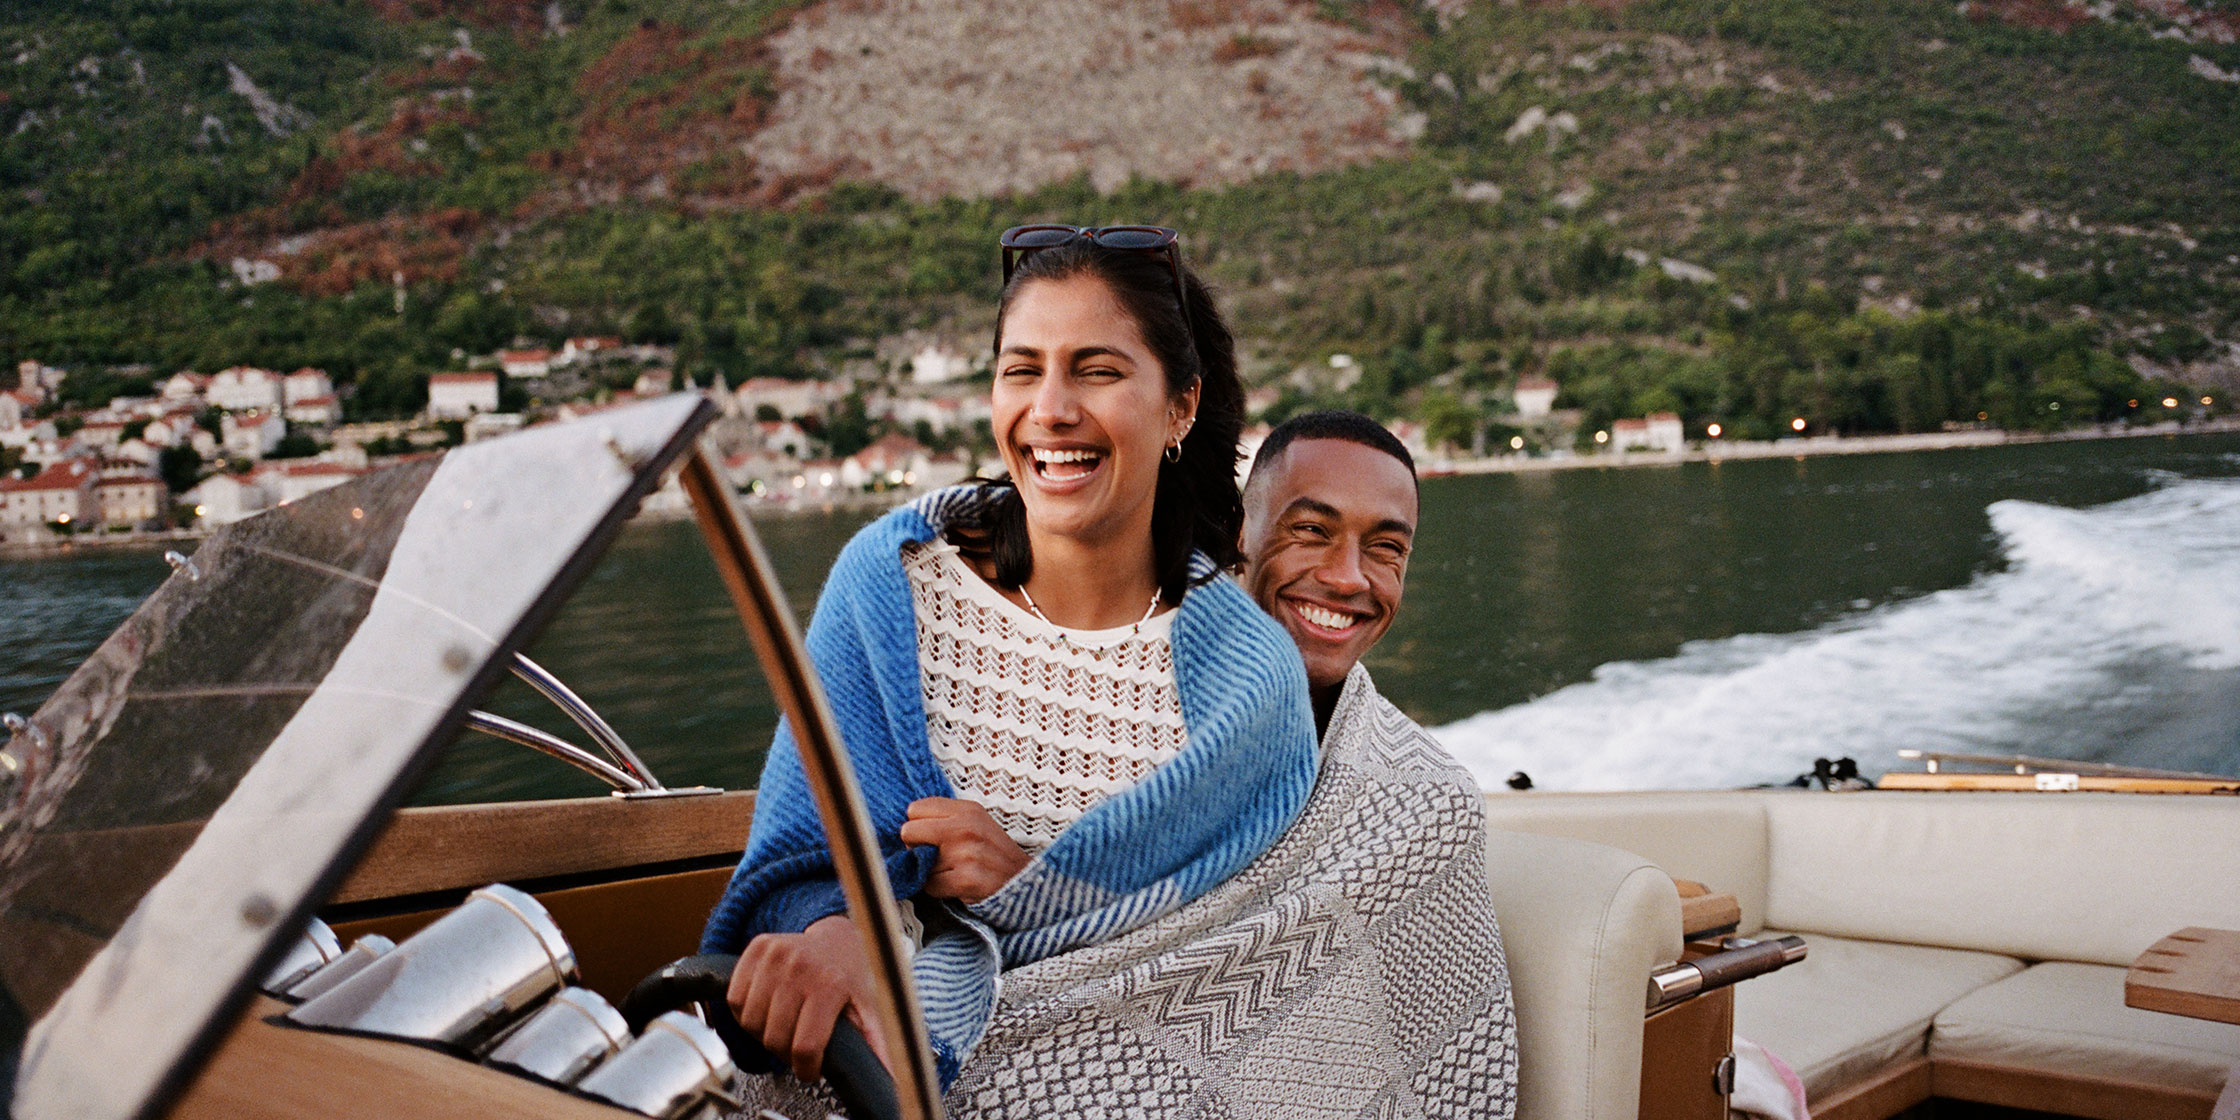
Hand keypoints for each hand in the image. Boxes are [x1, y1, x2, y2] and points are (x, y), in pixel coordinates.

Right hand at [726, 915, 890, 1080]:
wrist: (839, 937)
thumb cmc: (853, 977)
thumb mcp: (871, 1010)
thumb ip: (878, 1045)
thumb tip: (891, 1079)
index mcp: (831, 984)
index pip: (805, 1046)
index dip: (806, 1068)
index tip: (810, 1070)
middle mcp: (801, 965)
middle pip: (775, 1038)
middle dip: (785, 1052)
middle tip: (797, 1045)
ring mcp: (776, 953)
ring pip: (750, 1021)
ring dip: (764, 1032)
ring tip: (784, 1025)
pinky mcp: (758, 946)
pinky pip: (734, 998)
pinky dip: (745, 1012)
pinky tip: (766, 1008)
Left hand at [900, 796, 1030, 904]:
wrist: (1024, 882)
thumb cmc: (994, 853)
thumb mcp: (976, 822)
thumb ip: (944, 818)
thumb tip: (906, 824)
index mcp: (968, 810)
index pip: (915, 808)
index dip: (918, 825)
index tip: (929, 835)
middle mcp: (966, 828)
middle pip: (909, 832)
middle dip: (916, 847)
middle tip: (934, 854)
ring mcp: (966, 854)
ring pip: (919, 863)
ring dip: (931, 871)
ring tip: (953, 870)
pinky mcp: (966, 880)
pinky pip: (929, 885)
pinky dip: (938, 889)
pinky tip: (956, 884)